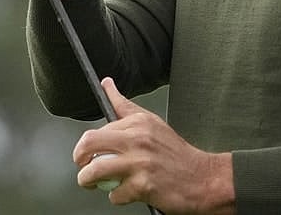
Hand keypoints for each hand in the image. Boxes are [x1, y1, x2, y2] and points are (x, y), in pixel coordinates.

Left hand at [73, 78, 235, 214]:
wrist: (202, 178)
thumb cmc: (176, 153)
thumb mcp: (152, 122)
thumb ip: (125, 106)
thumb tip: (107, 84)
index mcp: (139, 122)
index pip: (97, 129)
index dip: (86, 145)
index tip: (85, 151)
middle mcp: (138, 139)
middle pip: (89, 143)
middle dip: (78, 158)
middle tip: (82, 166)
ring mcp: (140, 162)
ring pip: (95, 171)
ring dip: (88, 181)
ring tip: (94, 183)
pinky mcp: (143, 185)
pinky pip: (114, 194)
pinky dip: (117, 196)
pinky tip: (127, 191)